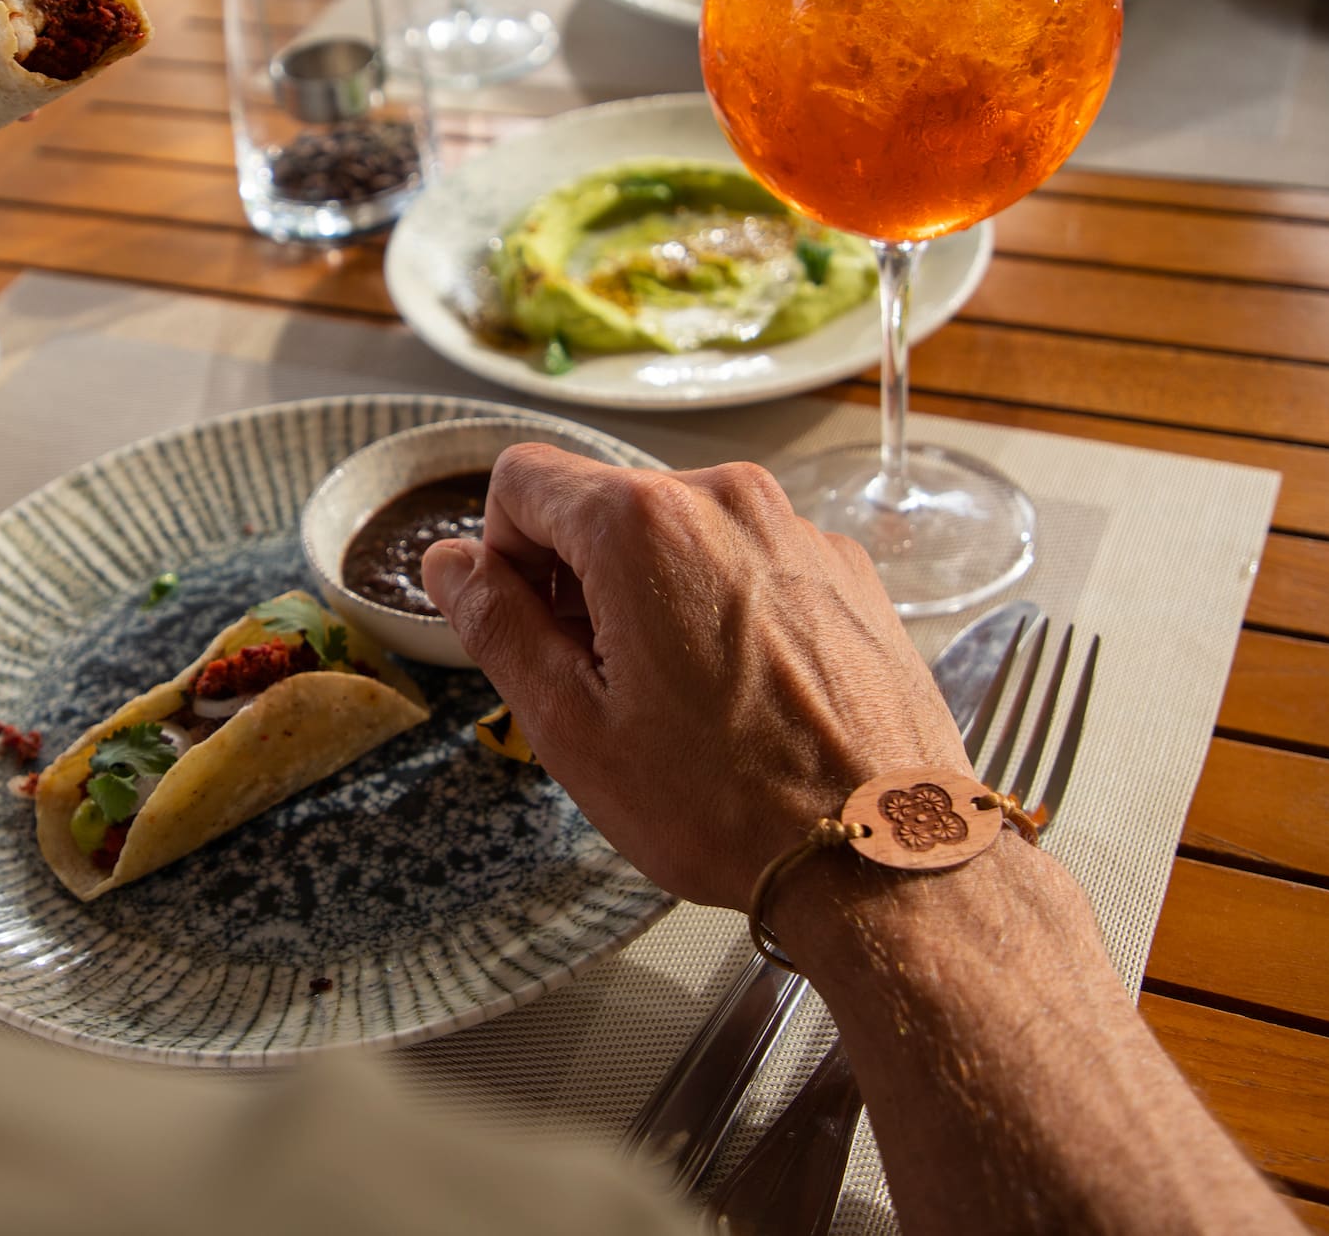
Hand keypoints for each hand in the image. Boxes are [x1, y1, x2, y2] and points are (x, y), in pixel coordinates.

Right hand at [421, 447, 963, 908]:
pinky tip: (742, 693)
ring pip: (677, 532)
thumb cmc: (728, 803)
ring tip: (679, 699)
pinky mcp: (841, 566)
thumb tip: (448, 564)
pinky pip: (746, 557)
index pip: (521, 478)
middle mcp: (724, 499)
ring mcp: (793, 528)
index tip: (532, 629)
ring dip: (652, 595)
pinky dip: (722, 605)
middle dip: (579, 581)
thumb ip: (496, 626)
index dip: (503, 556)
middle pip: (602, 503)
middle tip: (604, 686)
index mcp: (642, 525)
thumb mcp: (571, 727)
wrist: (881, 850)